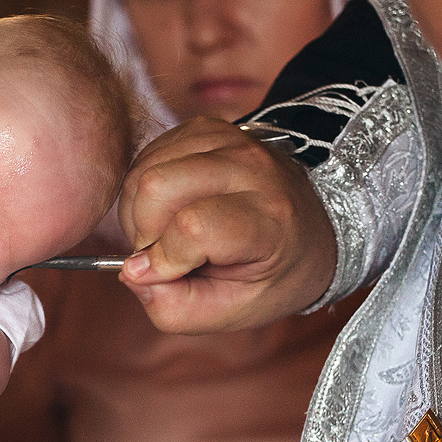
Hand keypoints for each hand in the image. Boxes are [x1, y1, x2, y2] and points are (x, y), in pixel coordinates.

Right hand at [117, 117, 336, 332]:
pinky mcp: (205, 128)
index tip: (164, 275)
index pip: (194, 225)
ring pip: (146, 170)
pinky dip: (145, 189)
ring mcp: (229, 141)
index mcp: (269, 220)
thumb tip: (132, 273)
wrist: (309, 225)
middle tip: (162, 253)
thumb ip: (176, 307)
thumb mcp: (233, 312)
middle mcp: (251, 169)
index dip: (164, 258)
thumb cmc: (271, 274)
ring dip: (140, 211)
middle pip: (157, 186)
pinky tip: (168, 208)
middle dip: (142, 230)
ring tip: (166, 232)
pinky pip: (148, 156)